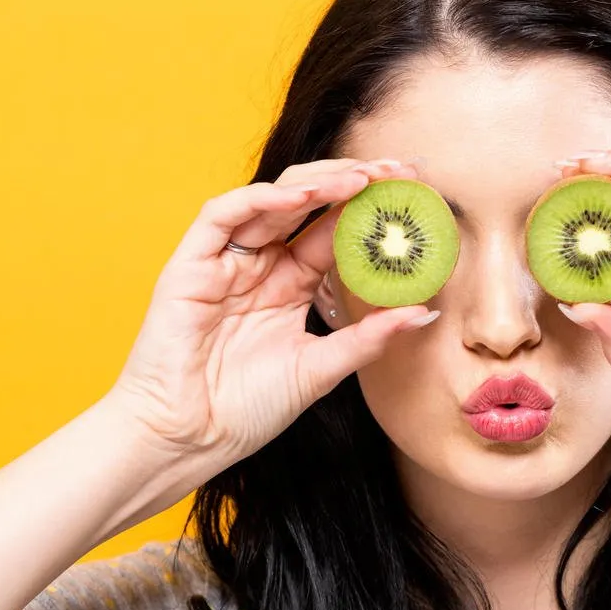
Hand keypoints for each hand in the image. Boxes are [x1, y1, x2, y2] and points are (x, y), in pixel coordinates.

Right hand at [105, 157, 440, 483]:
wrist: (186, 439)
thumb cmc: (245, 410)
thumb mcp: (321, 368)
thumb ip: (369, 338)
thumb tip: (424, 313)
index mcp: (290, 284)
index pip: (335, 230)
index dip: (371, 207)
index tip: (414, 191)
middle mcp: (260, 265)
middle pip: (308, 204)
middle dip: (352, 180)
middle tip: (396, 170)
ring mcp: (225, 262)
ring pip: (272, 200)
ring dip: (317, 182)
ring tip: (361, 177)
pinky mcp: (190, 265)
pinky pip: (222, 217)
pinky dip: (261, 200)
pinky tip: (302, 195)